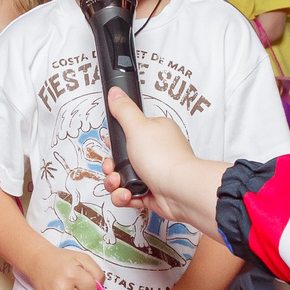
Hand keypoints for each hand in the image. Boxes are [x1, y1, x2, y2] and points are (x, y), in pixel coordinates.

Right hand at [27, 245, 106, 289]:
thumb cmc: (62, 260)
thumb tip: (100, 289)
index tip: (84, 278)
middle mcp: (62, 289)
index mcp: (72, 275)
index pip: (94, 289)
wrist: (38, 262)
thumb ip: (97, 272)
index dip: (91, 283)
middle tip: (76, 283)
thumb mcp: (83, 258)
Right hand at [99, 88, 228, 232]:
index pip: (128, 133)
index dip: (115, 141)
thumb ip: (124, 110)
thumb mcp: (138, 127)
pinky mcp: (152, 193)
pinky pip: (130, 195)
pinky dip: (125, 197)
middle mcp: (155, 152)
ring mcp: (154, 173)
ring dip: (115, 184)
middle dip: (111, 167)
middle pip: (121, 159)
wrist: (179, 191)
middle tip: (112, 169)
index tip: (111, 145)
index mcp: (155, 132)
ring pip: (123, 178)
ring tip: (119, 185)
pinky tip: (128, 195)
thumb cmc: (164, 159)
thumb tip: (115, 92)